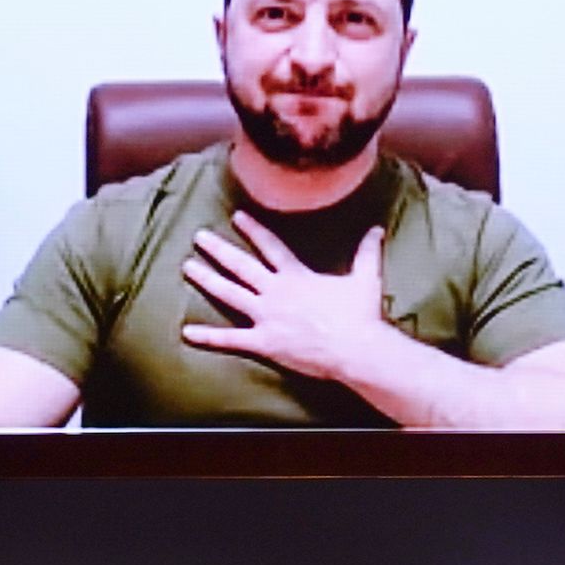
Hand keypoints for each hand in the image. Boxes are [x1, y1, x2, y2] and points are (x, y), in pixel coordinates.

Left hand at [178, 214, 415, 390]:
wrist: (355, 347)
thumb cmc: (360, 314)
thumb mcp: (365, 277)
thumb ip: (367, 251)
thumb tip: (377, 229)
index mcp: (296, 275)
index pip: (270, 246)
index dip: (253, 230)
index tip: (236, 216)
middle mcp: (275, 291)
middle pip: (241, 265)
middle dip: (218, 249)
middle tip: (199, 237)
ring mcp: (266, 316)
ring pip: (229, 294)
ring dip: (207, 280)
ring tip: (187, 267)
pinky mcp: (264, 342)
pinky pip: (231, 339)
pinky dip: (208, 337)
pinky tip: (187, 332)